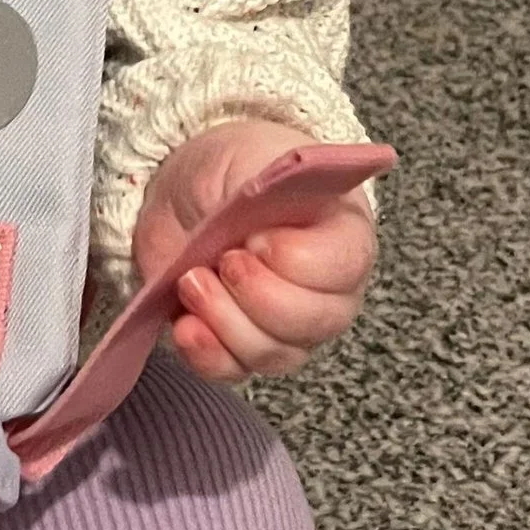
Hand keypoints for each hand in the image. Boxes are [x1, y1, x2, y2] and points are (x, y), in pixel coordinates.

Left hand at [132, 117, 376, 383]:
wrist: (192, 191)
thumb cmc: (237, 170)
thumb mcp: (253, 158)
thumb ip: (271, 181)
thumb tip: (284, 191)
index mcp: (345, 236)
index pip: (342, 267)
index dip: (295, 260)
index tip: (255, 236)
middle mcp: (329, 292)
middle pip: (313, 323)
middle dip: (257, 296)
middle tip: (224, 259)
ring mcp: (289, 329)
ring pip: (273, 353)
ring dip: (225, 322)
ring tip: (193, 281)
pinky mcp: (243, 348)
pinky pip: (234, 371)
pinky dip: (205, 354)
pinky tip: (185, 325)